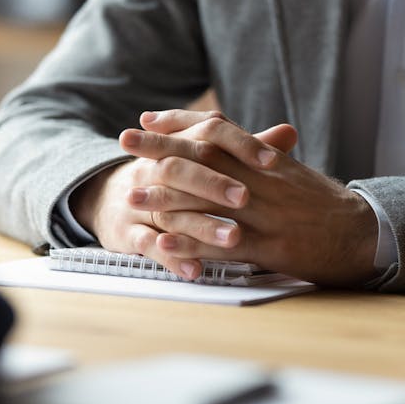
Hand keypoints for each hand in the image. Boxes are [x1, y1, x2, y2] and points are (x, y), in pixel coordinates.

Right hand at [72, 110, 295, 278]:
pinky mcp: (127, 232)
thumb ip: (246, 150)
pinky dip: (172, 258)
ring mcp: (139, 200)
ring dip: (201, 225)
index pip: (208, 133)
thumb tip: (289, 132)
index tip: (273, 161)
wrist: (115, 199)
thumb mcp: (204, 160)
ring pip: (168, 210)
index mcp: (179, 144)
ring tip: (233, 239)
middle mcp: (155, 167)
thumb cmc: (174, 179)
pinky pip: (148, 245)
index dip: (240, 145)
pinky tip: (196, 271)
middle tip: (246, 198)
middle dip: (215, 184)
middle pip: (183, 168)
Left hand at [128, 110, 378, 285]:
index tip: (148, 118)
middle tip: (125, 141)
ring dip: (166, 196)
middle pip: (204, 157)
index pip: (217, 130)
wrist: (363, 234)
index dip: (180, 123)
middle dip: (161, 148)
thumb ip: (259, 154)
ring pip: (208, 199)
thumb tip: (228, 138)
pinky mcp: (271, 247)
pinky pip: (224, 244)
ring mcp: (266, 214)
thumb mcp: (291, 171)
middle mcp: (262, 180)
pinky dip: (190, 242)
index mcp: (266, 159)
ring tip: (132, 194)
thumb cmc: (323, 203)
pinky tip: (163, 241)